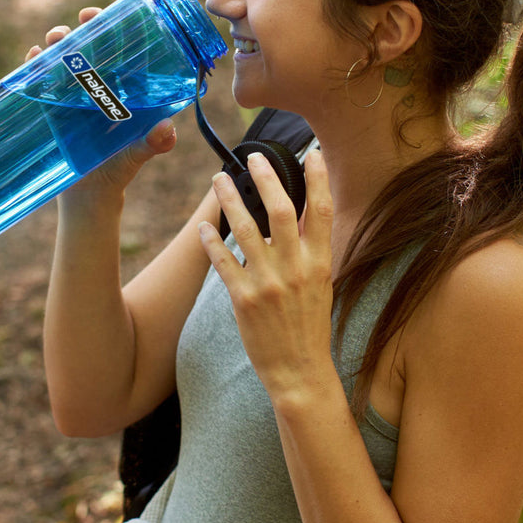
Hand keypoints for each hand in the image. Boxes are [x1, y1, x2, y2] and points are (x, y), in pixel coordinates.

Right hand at [30, 9, 178, 204]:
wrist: (91, 195)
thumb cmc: (119, 169)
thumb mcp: (138, 155)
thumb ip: (153, 143)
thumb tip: (166, 129)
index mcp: (122, 89)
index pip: (119, 50)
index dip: (113, 28)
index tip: (108, 16)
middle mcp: (98, 87)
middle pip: (88, 48)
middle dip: (81, 30)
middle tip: (79, 23)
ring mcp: (72, 96)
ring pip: (63, 60)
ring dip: (57, 44)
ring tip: (55, 39)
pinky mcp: (53, 109)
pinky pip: (42, 83)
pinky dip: (35, 68)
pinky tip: (32, 58)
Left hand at [198, 150, 335, 406]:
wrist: (300, 371)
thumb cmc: (309, 326)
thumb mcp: (320, 285)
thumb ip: (309, 252)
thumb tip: (295, 219)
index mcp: (319, 262)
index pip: (321, 211)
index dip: (317, 179)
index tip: (310, 152)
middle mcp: (295, 269)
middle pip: (280, 211)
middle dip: (266, 179)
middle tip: (252, 156)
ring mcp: (269, 284)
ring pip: (246, 230)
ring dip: (230, 200)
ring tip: (219, 179)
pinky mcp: (244, 300)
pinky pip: (224, 262)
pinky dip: (211, 241)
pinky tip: (202, 225)